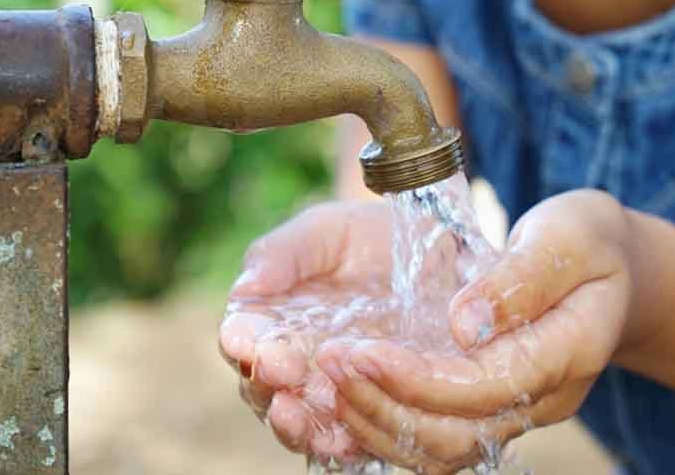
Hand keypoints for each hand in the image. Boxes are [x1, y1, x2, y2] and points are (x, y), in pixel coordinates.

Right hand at [218, 201, 401, 460]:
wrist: (432, 250)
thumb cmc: (367, 236)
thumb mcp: (326, 231)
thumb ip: (284, 253)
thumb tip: (245, 287)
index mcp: (269, 317)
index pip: (242, 338)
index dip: (245, 344)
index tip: (258, 345)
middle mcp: (291, 360)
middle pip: (262, 386)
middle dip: (268, 386)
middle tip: (285, 376)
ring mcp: (328, 389)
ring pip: (298, 420)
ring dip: (296, 424)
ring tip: (301, 417)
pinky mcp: (368, 407)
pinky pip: (347, 436)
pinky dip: (340, 442)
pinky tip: (344, 440)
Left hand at [313, 190, 674, 473]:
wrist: (613, 270)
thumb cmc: (590, 242)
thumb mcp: (569, 237)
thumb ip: (521, 279)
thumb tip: (463, 324)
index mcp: (568, 352)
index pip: (486, 386)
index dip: (419, 379)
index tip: (363, 350)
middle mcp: (541, 397)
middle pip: (454, 434)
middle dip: (383, 406)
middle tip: (329, 364)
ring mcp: (516, 410)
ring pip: (439, 450)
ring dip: (375, 421)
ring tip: (325, 379)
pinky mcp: (489, 407)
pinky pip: (433, 437)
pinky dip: (385, 423)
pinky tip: (344, 394)